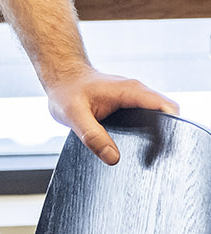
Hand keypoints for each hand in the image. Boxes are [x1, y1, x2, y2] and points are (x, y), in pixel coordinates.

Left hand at [42, 65, 177, 165]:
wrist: (61, 76)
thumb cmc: (66, 91)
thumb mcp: (73, 115)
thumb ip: (92, 136)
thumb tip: (113, 158)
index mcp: (129, 91)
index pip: (166, 108)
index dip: (171, 129)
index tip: (162, 149)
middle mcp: (137, 92)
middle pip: (167, 115)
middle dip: (166, 136)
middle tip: (154, 157)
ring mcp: (135, 97)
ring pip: (159, 117)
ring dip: (157, 134)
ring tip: (147, 155)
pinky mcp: (130, 103)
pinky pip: (148, 117)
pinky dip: (147, 131)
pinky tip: (138, 146)